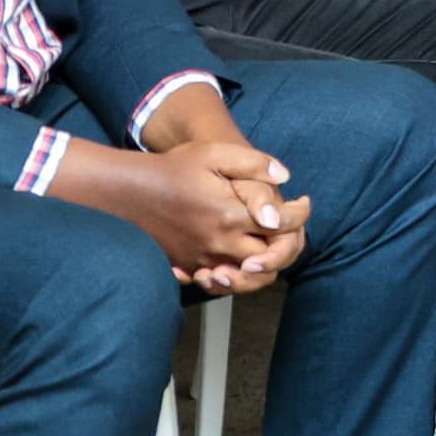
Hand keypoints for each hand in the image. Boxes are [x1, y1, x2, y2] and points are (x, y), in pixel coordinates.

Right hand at [68, 133, 307, 291]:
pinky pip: (222, 282)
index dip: (301, 214)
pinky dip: (237, 275)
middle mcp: (221, 243)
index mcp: (231, 215)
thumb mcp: (215, 153)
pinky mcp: (189, 267)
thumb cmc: (175, 168)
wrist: (132, 192)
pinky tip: (242, 258)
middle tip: (291, 227)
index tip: (303, 203)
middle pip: (271, 258)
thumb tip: (285, 177)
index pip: (283, 225)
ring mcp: (204, 259)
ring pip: (248, 277)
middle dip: (287, 243)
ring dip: (265, 265)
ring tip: (271, 245)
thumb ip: (253, 163)